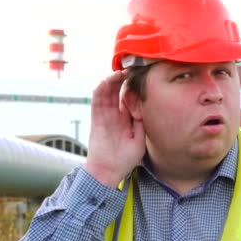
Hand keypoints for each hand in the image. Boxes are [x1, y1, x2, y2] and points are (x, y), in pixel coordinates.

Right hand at [83, 70, 144, 187]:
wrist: (107, 171)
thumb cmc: (125, 160)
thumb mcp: (140, 140)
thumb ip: (141, 124)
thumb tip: (145, 108)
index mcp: (126, 119)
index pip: (130, 98)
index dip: (134, 88)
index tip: (142, 77)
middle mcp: (115, 115)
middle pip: (118, 92)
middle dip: (123, 80)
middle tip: (131, 69)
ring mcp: (105, 115)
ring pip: (107, 92)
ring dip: (112, 81)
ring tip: (121, 72)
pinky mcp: (95, 118)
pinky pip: (97, 100)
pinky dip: (101, 89)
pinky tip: (108, 80)